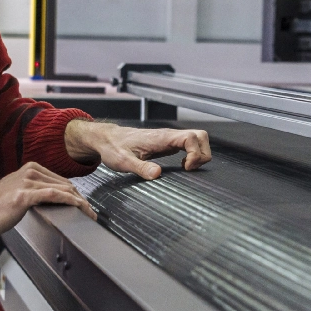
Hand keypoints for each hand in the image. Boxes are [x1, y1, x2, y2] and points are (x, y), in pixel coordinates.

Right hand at [0, 162, 95, 237]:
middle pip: (65, 184)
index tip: (85, 206)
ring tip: (89, 215)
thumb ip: (34, 190)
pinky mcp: (25, 194)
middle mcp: (30, 171)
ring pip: (63, 189)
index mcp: (30, 168)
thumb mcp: (18, 192)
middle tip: (91, 213)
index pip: (61, 180)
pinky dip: (70, 201)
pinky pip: (54, 195)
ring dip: (80, 203)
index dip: (76, 194)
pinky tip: (79, 207)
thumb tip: (52, 197)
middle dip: (82, 199)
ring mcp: (27, 181)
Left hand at [64, 120, 210, 179]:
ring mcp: (170, 139)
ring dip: (199, 154)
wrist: (107, 139)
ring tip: (187, 168)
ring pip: (198, 139)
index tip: (186, 168)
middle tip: (190, 169)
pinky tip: (182, 166)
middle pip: (201, 136)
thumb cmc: (114, 148)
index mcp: (161, 137)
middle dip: (203, 153)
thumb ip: (141, 167)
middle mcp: (169, 136)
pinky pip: (190, 145)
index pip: (191, 138)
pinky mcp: (169, 143)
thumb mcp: (123, 161)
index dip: (195, 154)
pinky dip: (193, 155)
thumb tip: (157, 174)